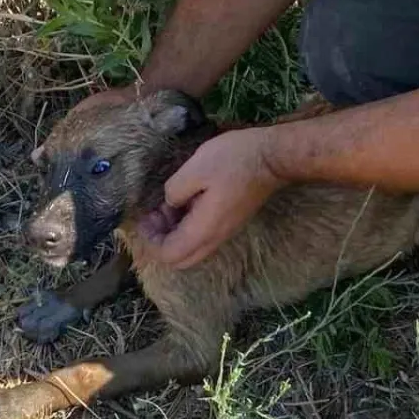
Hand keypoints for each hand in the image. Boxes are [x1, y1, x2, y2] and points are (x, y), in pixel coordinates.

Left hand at [152, 128, 281, 268]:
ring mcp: (224, 232)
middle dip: (161, 242)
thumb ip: (174, 191)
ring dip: (174, 234)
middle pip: (181, 260)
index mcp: (203, 229)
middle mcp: (214, 238)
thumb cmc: (233, 160)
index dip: (151, 241)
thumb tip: (171, 203)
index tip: (145, 217)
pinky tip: (184, 202)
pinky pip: (202, 237)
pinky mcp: (230, 222)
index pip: (169, 255)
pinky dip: (186, 227)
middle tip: (154, 215)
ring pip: (192, 250)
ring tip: (167, 205)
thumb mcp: (195, 168)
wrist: (272, 158)